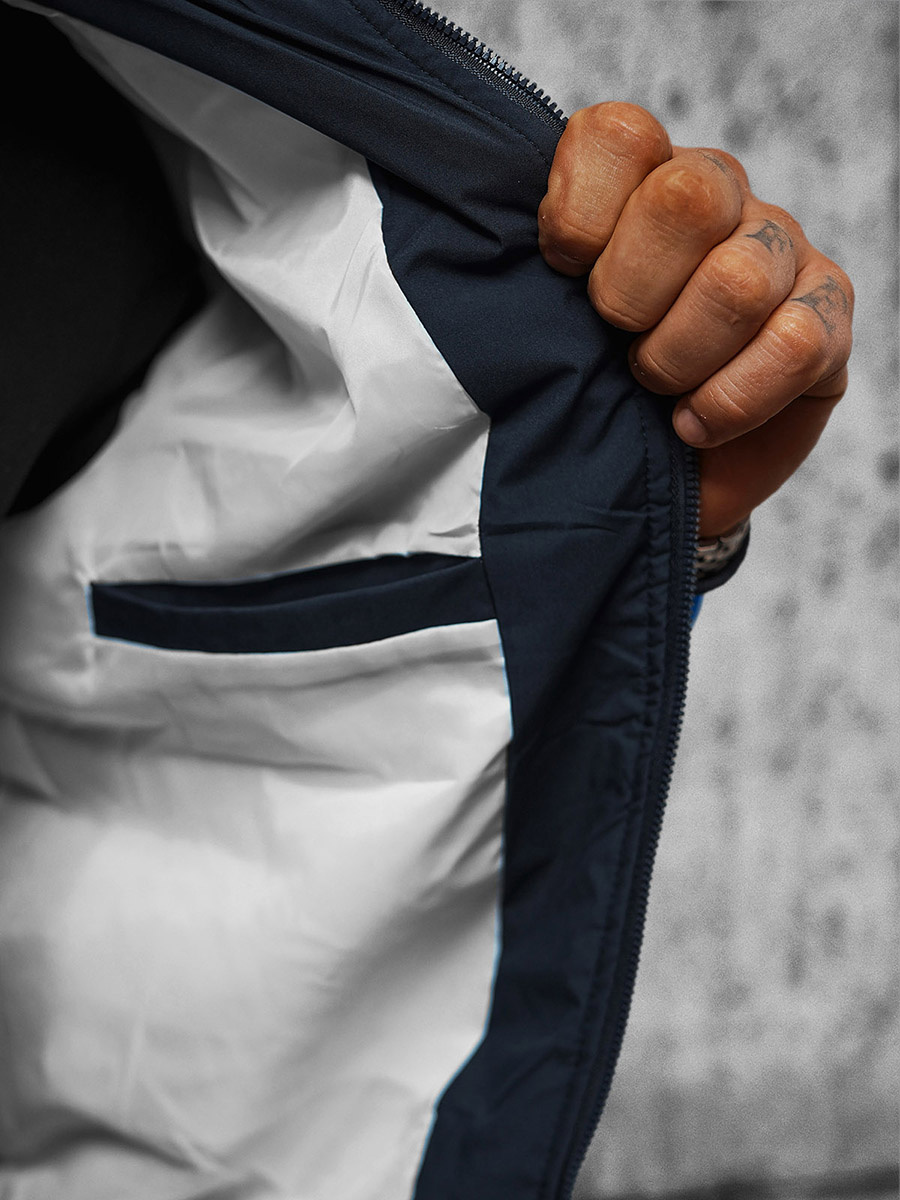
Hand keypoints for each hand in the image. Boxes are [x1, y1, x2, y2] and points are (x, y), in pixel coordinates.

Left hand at [537, 102, 853, 537]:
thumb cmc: (586, 385)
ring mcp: (779, 251)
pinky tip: (692, 424)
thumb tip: (500, 264)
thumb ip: (523, 276)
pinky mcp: (826, 317)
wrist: (649, 473)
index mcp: (639, 174)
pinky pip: (791, 346)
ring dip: (676, 356)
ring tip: (651, 389)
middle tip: (613, 338)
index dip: (579, 215)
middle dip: (630, 293)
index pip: (619, 137)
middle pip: (688, 199)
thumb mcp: (537, 324)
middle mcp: (718, 194)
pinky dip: (729, 400)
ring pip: (738, 281)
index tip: (560, 274)